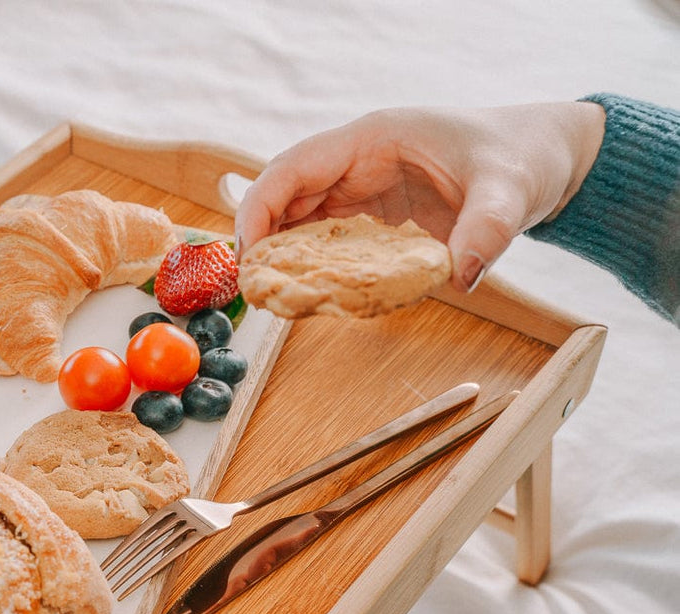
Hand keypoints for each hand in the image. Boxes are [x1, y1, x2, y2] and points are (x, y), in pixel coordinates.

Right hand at [233, 102, 605, 291]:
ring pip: (298, 221)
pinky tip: (307, 295)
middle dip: (261, 240)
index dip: (260, 207)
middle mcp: (356, 162)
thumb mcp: (510, 190)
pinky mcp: (371, 216)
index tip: (249, 253)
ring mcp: (360, 189)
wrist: (542, 158)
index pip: (293, 167)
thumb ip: (488, 229)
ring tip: (270, 297)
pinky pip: (325, 240)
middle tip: (252, 288)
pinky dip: (310, 266)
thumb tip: (463, 275)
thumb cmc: (521, 156)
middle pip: (284, 197)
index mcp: (373, 138)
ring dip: (281, 257)